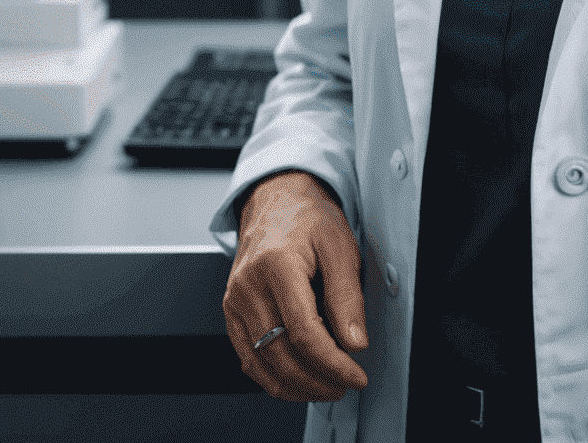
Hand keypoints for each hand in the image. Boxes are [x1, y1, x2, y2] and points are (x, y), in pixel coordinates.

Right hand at [224, 169, 369, 402]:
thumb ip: (347, 296)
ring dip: (297, 386)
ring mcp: (234, 301)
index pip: (305, 332)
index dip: (333, 362)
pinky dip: (274, 378)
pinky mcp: (231, 313)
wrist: (276, 201)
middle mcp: (248, 286)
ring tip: (327, 387)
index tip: (356, 374)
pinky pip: (248, 358)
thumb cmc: (308, 219)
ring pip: (263, 364)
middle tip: (345, 384)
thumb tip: (354, 342)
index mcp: (277, 265)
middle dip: (317, 380)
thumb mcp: (339, 246)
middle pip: (281, 354)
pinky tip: (299, 380)